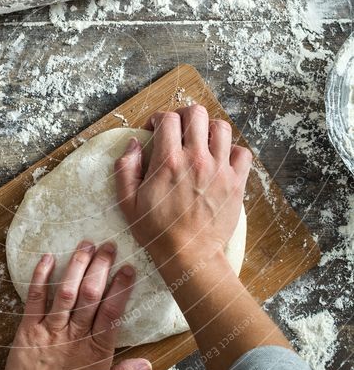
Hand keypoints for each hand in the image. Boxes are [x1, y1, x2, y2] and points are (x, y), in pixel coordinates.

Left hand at [1, 241, 151, 369]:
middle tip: (109, 246)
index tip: (128, 268)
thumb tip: (149, 363)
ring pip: (67, 291)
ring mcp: (51, 330)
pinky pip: (35, 298)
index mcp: (96, 350)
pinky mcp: (28, 329)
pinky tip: (48, 257)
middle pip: (91, 294)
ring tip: (86, 243)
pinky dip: (40, 276)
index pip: (112, 312)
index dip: (121, 287)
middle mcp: (75, 335)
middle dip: (101, 266)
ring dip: (77, 265)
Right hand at [114, 106, 251, 280]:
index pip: (167, 119)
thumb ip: (125, 168)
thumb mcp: (127, 202)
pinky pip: (242, 153)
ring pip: (222, 128)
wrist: (189, 255)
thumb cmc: (156, 231)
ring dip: (209, 129)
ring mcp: (220, 170)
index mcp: (168, 162)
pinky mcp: (236, 183)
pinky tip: (221, 160)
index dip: (159, 118)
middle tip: (179, 128)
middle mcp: (196, 160)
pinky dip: (232, 151)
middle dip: (184, 115)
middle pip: (197, 114)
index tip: (155, 129)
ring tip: (201, 141)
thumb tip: (134, 143)